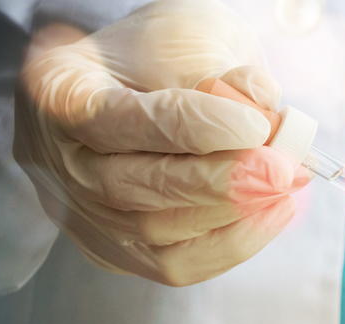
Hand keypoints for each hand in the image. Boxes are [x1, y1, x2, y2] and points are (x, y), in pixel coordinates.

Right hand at [14, 0, 307, 285]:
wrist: (138, 86)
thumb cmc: (159, 58)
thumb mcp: (188, 38)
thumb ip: (222, 72)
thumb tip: (265, 107)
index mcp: (59, 91)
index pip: (124, 120)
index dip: (195, 127)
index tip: (256, 125)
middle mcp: (61, 161)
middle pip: (136, 185)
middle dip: (220, 182)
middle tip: (280, 169)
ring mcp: (85, 214)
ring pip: (157, 231)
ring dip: (234, 213)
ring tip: (285, 183)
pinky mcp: (119, 252)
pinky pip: (177, 264)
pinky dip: (232, 242)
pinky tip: (271, 212)